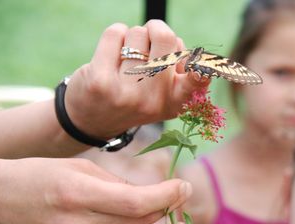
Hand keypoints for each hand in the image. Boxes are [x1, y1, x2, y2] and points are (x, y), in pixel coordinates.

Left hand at [65, 20, 208, 138]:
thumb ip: (176, 73)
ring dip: (132, 37)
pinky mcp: (100, 80)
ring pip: (138, 33)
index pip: (194, 83)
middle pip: (164, 37)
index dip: (201, 71)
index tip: (202, 69)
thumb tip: (175, 42)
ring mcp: (126, 92)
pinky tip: (111, 52)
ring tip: (126, 57)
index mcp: (174, 102)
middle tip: (148, 43)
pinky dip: (115, 34)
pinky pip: (116, 33)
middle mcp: (153, 101)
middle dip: (155, 31)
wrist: (92, 120)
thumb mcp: (160, 97)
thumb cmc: (133, 98)